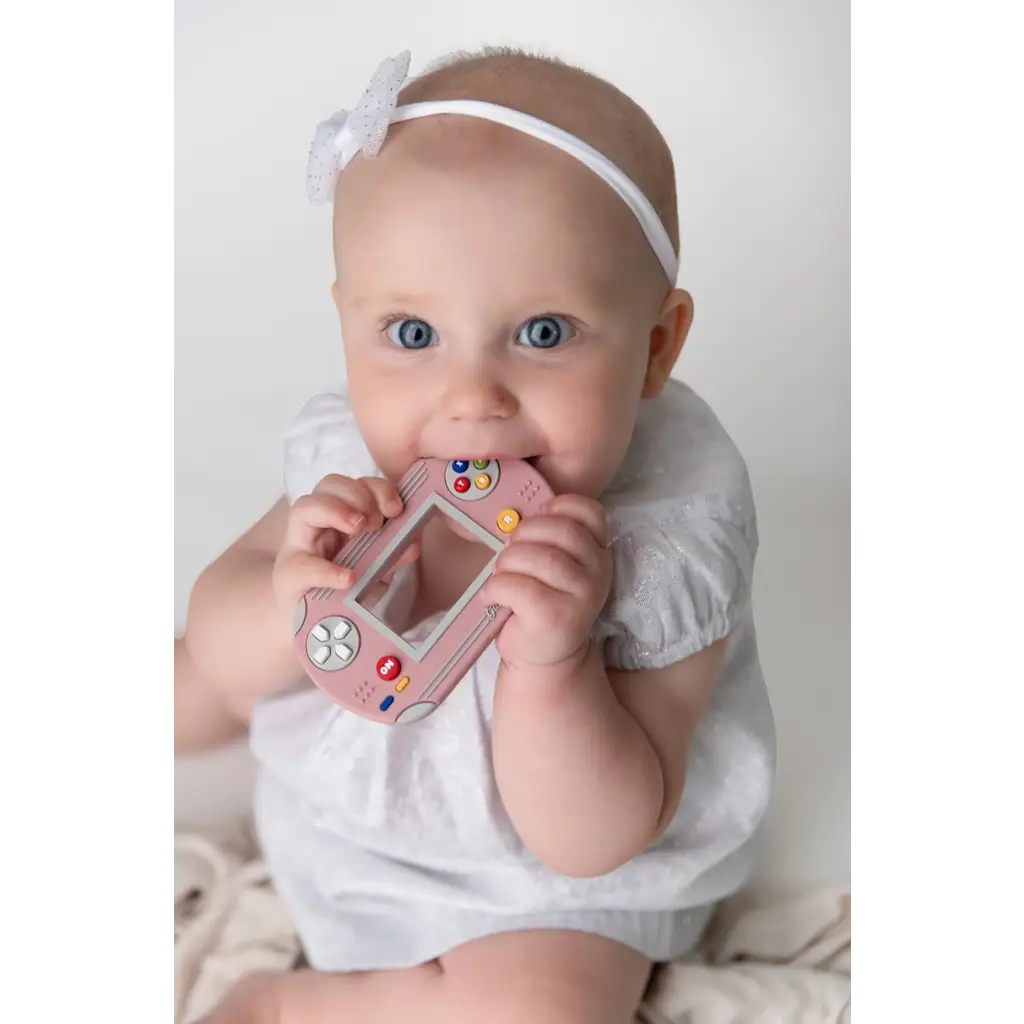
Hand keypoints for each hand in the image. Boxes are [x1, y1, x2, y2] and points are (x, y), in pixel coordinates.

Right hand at [272, 474, 418, 618]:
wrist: (313, 626)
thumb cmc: (342, 591)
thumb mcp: (374, 572)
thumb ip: (392, 557)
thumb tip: (412, 545)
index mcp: (341, 517)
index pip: (355, 484)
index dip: (376, 488)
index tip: (395, 508)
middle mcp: (317, 524)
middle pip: (329, 484)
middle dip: (357, 495)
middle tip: (374, 522)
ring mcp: (299, 547)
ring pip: (304, 507)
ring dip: (335, 510)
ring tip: (359, 530)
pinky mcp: (289, 576)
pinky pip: (303, 565)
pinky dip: (328, 570)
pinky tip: (348, 578)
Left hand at [481, 494, 612, 669]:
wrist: (545, 655)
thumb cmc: (543, 600)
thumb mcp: (554, 564)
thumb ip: (547, 537)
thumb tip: (512, 517)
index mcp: (597, 550)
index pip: (590, 511)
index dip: (557, 506)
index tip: (536, 520)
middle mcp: (598, 571)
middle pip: (559, 529)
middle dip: (523, 534)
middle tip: (509, 554)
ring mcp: (582, 596)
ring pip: (537, 557)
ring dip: (506, 563)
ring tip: (500, 577)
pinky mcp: (556, 617)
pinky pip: (517, 586)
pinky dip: (495, 587)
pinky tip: (493, 597)